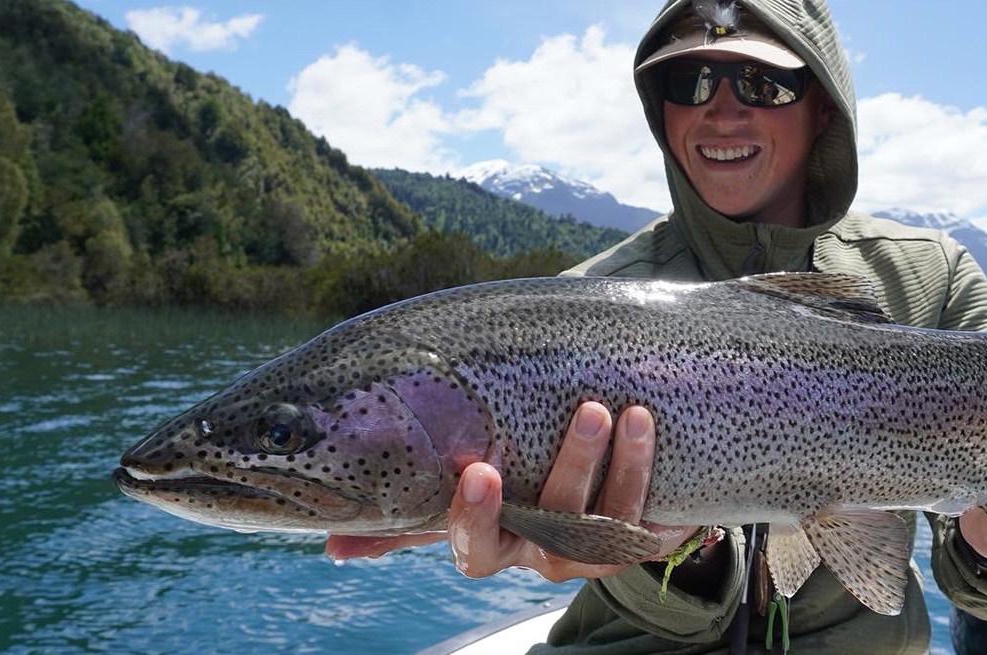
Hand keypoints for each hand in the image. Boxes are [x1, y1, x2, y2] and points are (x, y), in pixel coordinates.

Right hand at [325, 402, 693, 582]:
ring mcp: (595, 550)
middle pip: (557, 525)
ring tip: (628, 411)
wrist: (589, 500)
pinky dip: (653, 474)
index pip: (475, 547)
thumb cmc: (508, 488)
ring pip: (612, 520)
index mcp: (494, 543)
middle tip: (589, 413)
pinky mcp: (641, 538)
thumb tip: (332, 547)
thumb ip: (403, 516)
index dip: (476, 517)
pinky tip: (655, 429)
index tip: (478, 470)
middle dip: (574, 470)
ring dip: (624, 466)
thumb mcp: (457, 499)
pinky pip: (653, 518)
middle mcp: (544, 553)